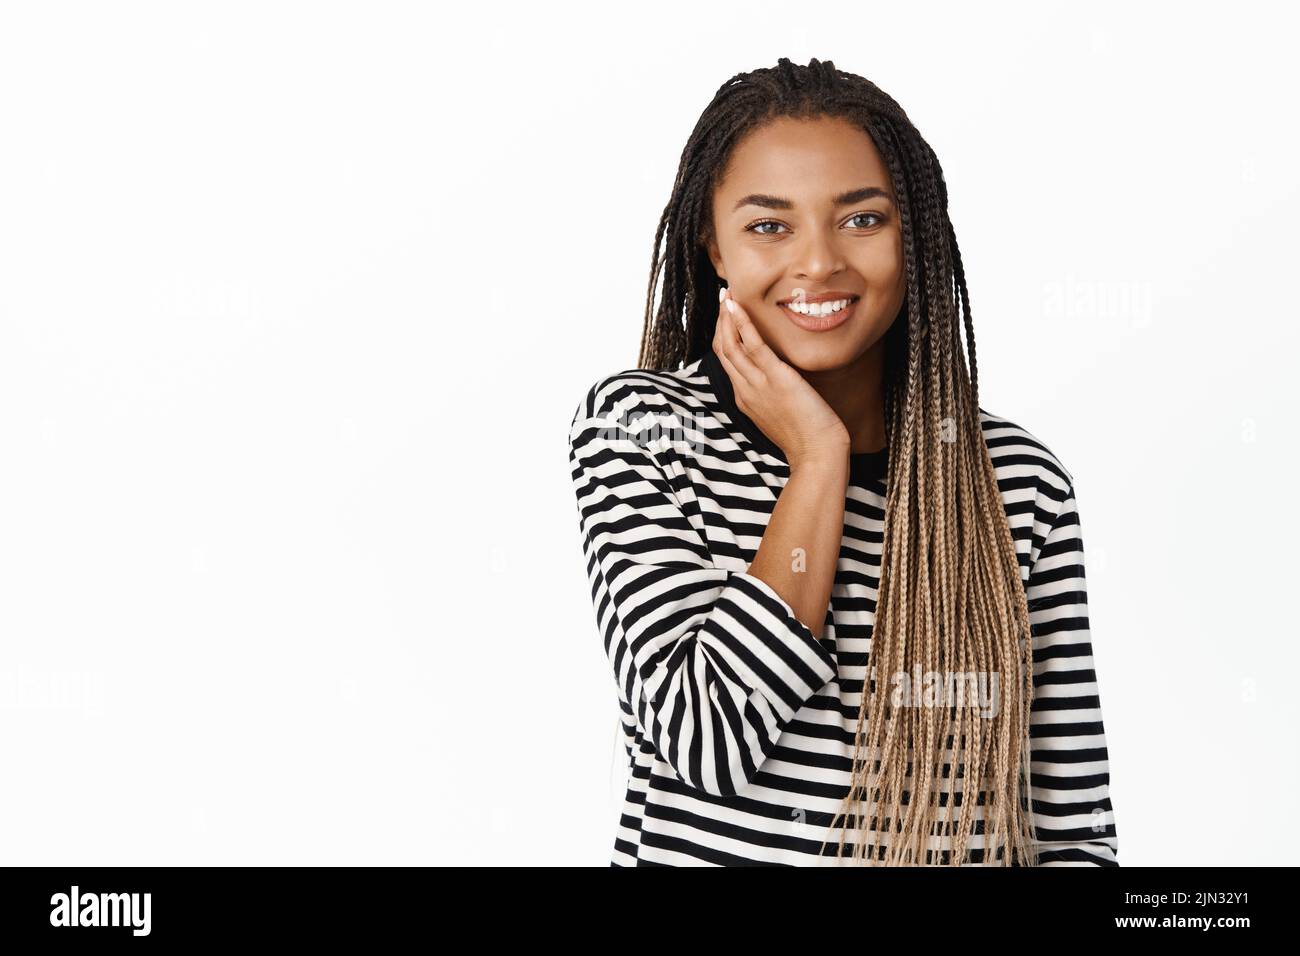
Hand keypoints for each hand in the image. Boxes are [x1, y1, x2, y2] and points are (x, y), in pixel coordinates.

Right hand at [711, 287, 849, 467]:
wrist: (817, 452)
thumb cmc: (806, 437)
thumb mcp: (782, 414)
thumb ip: (774, 395)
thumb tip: (780, 380)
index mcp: (745, 398)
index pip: (727, 362)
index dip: (724, 336)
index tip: (726, 316)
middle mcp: (745, 390)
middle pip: (723, 350)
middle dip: (720, 321)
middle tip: (722, 298)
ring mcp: (757, 384)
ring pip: (730, 345)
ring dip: (726, 317)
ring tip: (726, 295)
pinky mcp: (775, 377)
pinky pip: (752, 345)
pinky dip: (741, 323)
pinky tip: (736, 306)